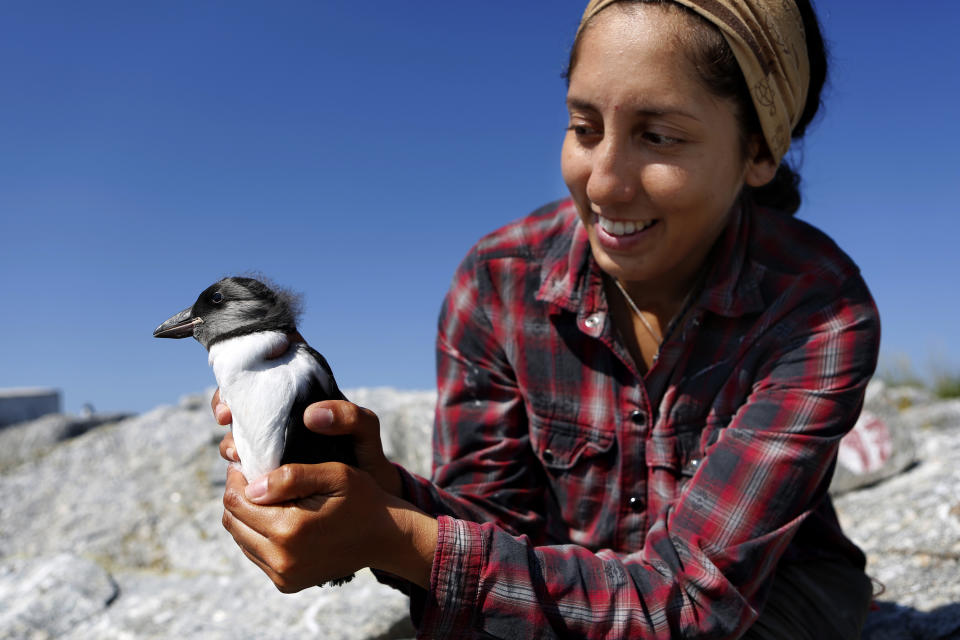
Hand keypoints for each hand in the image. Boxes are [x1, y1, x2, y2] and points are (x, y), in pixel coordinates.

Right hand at [211, 349, 402, 496]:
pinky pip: (243, 459)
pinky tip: (238, 467)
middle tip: (226, 415)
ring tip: (235, 450)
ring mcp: (274, 439)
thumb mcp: (365, 430)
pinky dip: (235, 460)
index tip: (240, 377)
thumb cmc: (367, 454)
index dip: (247, 363)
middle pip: (242, 397)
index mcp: (305, 392)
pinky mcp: (269, 465)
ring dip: (229, 436)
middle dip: (225, 402)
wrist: (367, 494)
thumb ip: (349, 416)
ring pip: (238, 429)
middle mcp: (284, 412)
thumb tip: (310, 415)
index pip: (269, 365)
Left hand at [221, 462, 436, 590]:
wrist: (386, 538)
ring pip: (241, 539)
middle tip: (255, 478)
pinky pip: (255, 554)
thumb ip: (291, 476)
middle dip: (238, 496)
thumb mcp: (335, 474)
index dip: (237, 478)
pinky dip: (258, 534)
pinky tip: (278, 517)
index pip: (236, 501)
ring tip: (267, 497)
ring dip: (247, 516)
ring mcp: (283, 575)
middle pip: (233, 521)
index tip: (248, 464)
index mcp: (289, 529)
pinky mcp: (286, 583)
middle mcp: (281, 558)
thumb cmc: (362, 499)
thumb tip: (251, 488)